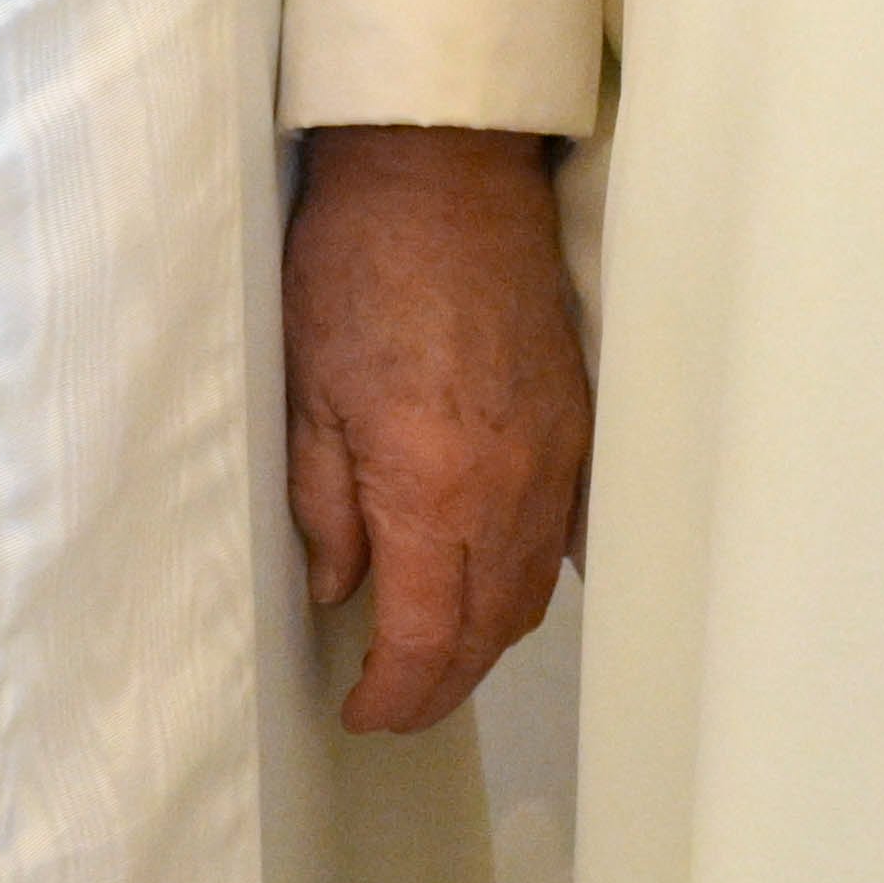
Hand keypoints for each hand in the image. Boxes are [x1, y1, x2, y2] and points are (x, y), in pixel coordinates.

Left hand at [283, 122, 591, 735]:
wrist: (443, 171)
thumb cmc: (358, 269)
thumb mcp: (307, 392)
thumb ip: (324, 508)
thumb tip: (338, 589)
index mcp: (435, 491)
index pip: (427, 639)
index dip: (394, 695)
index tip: (360, 711)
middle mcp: (511, 490)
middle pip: (490, 632)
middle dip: (440, 684)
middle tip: (391, 699)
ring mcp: (556, 456)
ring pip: (534, 589)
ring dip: (487, 638)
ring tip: (434, 648)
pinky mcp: (577, 420)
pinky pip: (566, 532)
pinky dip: (533, 575)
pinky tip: (501, 580)